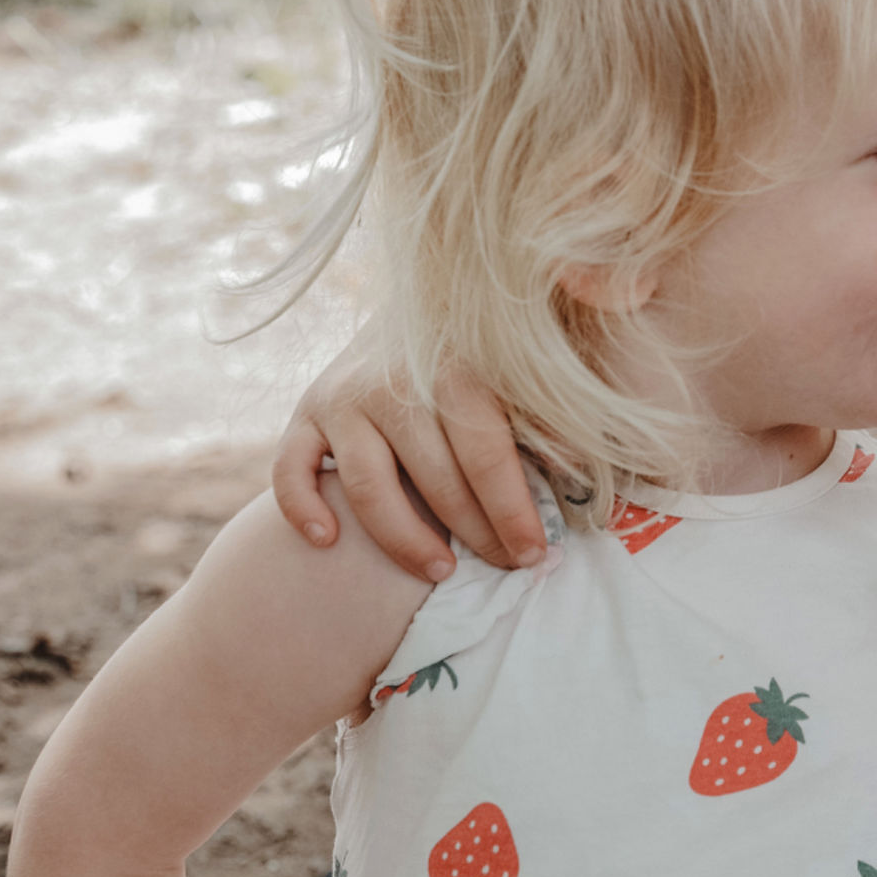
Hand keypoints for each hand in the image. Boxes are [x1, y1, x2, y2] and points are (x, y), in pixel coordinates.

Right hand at [270, 326, 548, 577]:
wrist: (411, 305)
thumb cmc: (477, 354)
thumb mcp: (519, 371)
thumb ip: (549, 415)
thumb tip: (585, 468)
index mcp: (456, 368)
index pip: (487, 456)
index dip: (513, 512)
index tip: (535, 554)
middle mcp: (395, 380)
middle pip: (435, 480)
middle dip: (473, 534)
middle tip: (501, 567)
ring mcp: (345, 395)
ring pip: (369, 488)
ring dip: (404, 541)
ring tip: (440, 571)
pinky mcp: (306, 408)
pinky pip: (291, 468)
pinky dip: (302, 507)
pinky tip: (327, 541)